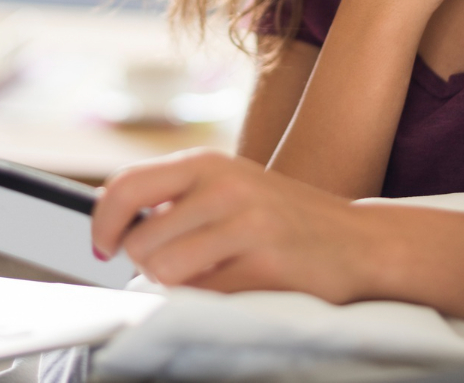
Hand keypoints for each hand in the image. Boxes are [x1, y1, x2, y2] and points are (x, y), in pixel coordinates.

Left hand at [91, 148, 376, 301]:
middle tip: (183, 265)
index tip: (103, 247)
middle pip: (141, 243)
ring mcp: (248, 224)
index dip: (103, 224)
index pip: (126, 187)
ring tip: (212, 274)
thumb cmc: (282, 220)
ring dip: (180, 286)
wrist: (360, 241)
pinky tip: (240, 285)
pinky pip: (205, 297)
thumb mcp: (228, 186)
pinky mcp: (266, 266)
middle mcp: (225, 186)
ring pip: (165, 272)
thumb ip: (174, 195)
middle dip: (150, 266)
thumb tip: (110, 218)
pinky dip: (212, 300)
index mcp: (208, 163)